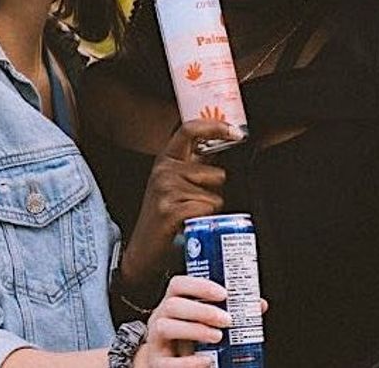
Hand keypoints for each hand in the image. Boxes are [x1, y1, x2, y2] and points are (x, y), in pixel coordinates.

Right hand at [118, 120, 238, 299]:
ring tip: (189, 216)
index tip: (235, 132)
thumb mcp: (174, 185)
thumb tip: (222, 148)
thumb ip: (194, 167)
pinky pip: (206, 210)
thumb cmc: (164, 219)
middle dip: (215, 192)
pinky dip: (204, 221)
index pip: (189, 130)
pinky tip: (188, 225)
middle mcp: (163, 170)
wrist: (143, 252)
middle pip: (215, 173)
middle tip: (195, 204)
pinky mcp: (170, 210)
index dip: (215, 126)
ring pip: (214, 196)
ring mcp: (165, 189)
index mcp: (165, 160)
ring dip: (209, 209)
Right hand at [134, 275, 229, 366]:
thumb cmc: (191, 339)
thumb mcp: (202, 322)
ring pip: (164, 328)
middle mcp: (160, 318)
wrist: (172, 363)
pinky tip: (207, 360)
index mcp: (172, 303)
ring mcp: (155, 340)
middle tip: (227, 320)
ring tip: (218, 337)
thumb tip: (255, 305)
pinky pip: (167, 362)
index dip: (199, 286)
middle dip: (202, 311)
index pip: (178, 285)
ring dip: (194, 330)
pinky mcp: (157, 362)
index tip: (223, 294)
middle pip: (172, 305)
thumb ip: (221, 313)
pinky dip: (189, 362)